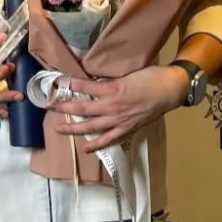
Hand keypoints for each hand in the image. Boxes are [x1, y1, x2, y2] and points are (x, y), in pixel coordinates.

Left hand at [52, 66, 187, 151]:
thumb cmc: (151, 77)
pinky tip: (85, 148)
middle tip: (50, 107)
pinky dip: (97, 145)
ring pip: (92, 126)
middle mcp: (113, 106)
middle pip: (83, 108)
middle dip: (65, 108)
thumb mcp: (127, 74)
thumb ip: (109, 81)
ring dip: (74, 128)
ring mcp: (120, 119)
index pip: (85, 86)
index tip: (58, 82)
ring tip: (59, 129)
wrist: (171, 89)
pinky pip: (109, 139)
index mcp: (113, 88)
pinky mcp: (128, 128)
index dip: (70, 84)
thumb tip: (93, 83)